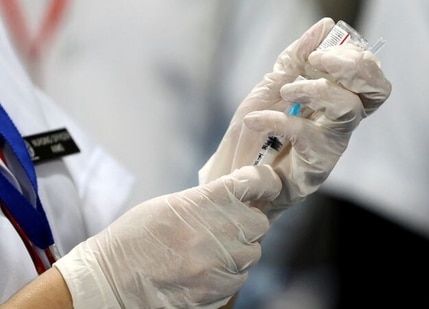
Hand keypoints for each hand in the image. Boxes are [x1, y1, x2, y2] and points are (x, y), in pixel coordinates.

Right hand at [54, 165, 279, 308]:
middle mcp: (220, 231)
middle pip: (260, 223)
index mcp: (206, 201)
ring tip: (210, 251)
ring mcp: (221, 264)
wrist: (111, 281)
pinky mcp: (218, 291)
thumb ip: (208, 200)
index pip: (255, 183)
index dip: (265, 181)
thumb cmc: (135, 239)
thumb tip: (237, 199)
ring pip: (252, 253)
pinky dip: (229, 273)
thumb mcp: (171, 205)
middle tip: (227, 225)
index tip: (267, 183)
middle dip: (248, 223)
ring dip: (239, 250)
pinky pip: (239, 278)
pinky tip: (205, 270)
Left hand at [199, 17, 391, 219]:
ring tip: (286, 89)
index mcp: (336, 99)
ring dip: (317, 89)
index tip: (318, 53)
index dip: (354, 57)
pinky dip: (278, 120)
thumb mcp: (272, 86)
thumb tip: (326, 26)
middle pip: (376, 91)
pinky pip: (306, 134)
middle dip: (354, 67)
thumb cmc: (257, 131)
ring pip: (349, 109)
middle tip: (320, 61)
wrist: (236, 172)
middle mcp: (341, 121)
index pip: (368, 74)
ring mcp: (332, 143)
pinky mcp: (317, 166)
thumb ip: (297, 58)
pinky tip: (255, 120)